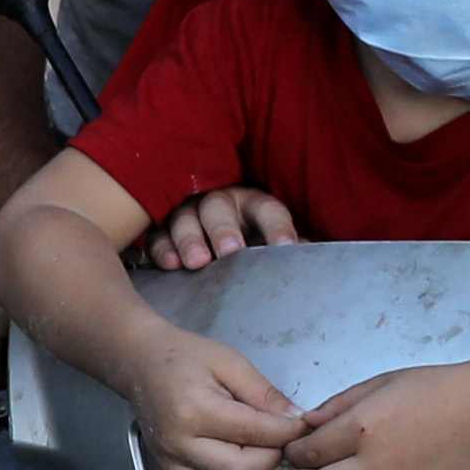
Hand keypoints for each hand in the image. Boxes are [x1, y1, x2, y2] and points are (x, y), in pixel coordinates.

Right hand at [124, 332, 305, 469]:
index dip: (289, 431)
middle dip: (269, 459)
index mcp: (196, 411)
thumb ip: (264, 394)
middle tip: (274, 441)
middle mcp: (179, 444)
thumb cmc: (185, 357)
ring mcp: (167, 464)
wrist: (140, 362)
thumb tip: (297, 422)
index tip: (300, 425)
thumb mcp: (230, 362)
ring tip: (249, 465)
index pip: (256, 434)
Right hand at [134, 186, 300, 273]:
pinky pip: (157, 236)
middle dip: (223, 228)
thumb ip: (288, 251)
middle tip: (230, 252)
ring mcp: (186, 213)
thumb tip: (312, 265)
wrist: (210, 248)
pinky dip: (162, 249)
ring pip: (184, 218)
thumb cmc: (248, 248)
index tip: (285, 249)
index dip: (277, 228)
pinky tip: (169, 266)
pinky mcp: (160, 229)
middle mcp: (218, 203)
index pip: (268, 211)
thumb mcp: (270, 246)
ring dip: (189, 239)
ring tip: (195, 263)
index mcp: (252, 205)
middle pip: (218, 207)